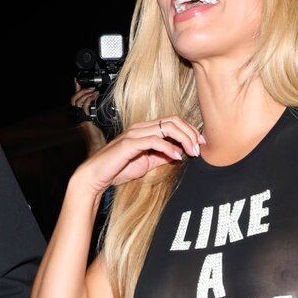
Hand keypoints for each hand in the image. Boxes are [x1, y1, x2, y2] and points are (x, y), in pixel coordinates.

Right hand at [71, 80, 106, 153]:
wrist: (97, 146)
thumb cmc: (97, 137)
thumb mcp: (96, 120)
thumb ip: (93, 111)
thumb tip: (97, 102)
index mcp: (79, 116)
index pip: (75, 100)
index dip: (76, 90)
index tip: (78, 81)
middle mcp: (77, 116)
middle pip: (74, 98)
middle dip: (81, 90)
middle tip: (90, 86)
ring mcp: (80, 118)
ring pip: (77, 100)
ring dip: (86, 93)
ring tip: (93, 90)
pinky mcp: (84, 119)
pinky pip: (83, 106)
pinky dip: (88, 99)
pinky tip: (94, 96)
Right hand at [72, 116, 204, 196]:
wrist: (96, 176)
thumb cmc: (117, 169)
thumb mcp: (146, 163)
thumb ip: (161, 156)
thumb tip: (179, 154)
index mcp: (145, 129)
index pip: (173, 122)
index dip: (190, 130)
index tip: (200, 143)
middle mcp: (141, 127)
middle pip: (173, 121)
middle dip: (191, 133)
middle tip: (199, 148)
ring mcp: (135, 133)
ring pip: (167, 127)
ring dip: (184, 139)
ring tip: (191, 152)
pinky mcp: (129, 143)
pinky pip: (154, 140)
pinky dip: (169, 147)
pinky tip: (176, 156)